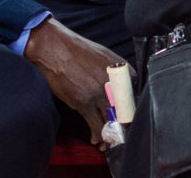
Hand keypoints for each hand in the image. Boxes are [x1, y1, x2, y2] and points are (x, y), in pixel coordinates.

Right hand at [24, 17, 128, 144]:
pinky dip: (97, 136)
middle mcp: (114, 82)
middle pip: (126, 111)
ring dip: (111, 135)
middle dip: (124, 125)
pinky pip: (96, 125)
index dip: (131, 109)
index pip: (135, 95)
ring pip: (112, 121)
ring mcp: (100, 93)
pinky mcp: (84, 102)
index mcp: (121, 69)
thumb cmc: (77, 50)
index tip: (127, 117)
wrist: (55, 48)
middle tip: (121, 133)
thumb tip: (121, 87)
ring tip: (108, 141)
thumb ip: (116, 71)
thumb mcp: (104, 55)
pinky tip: (95, 139)